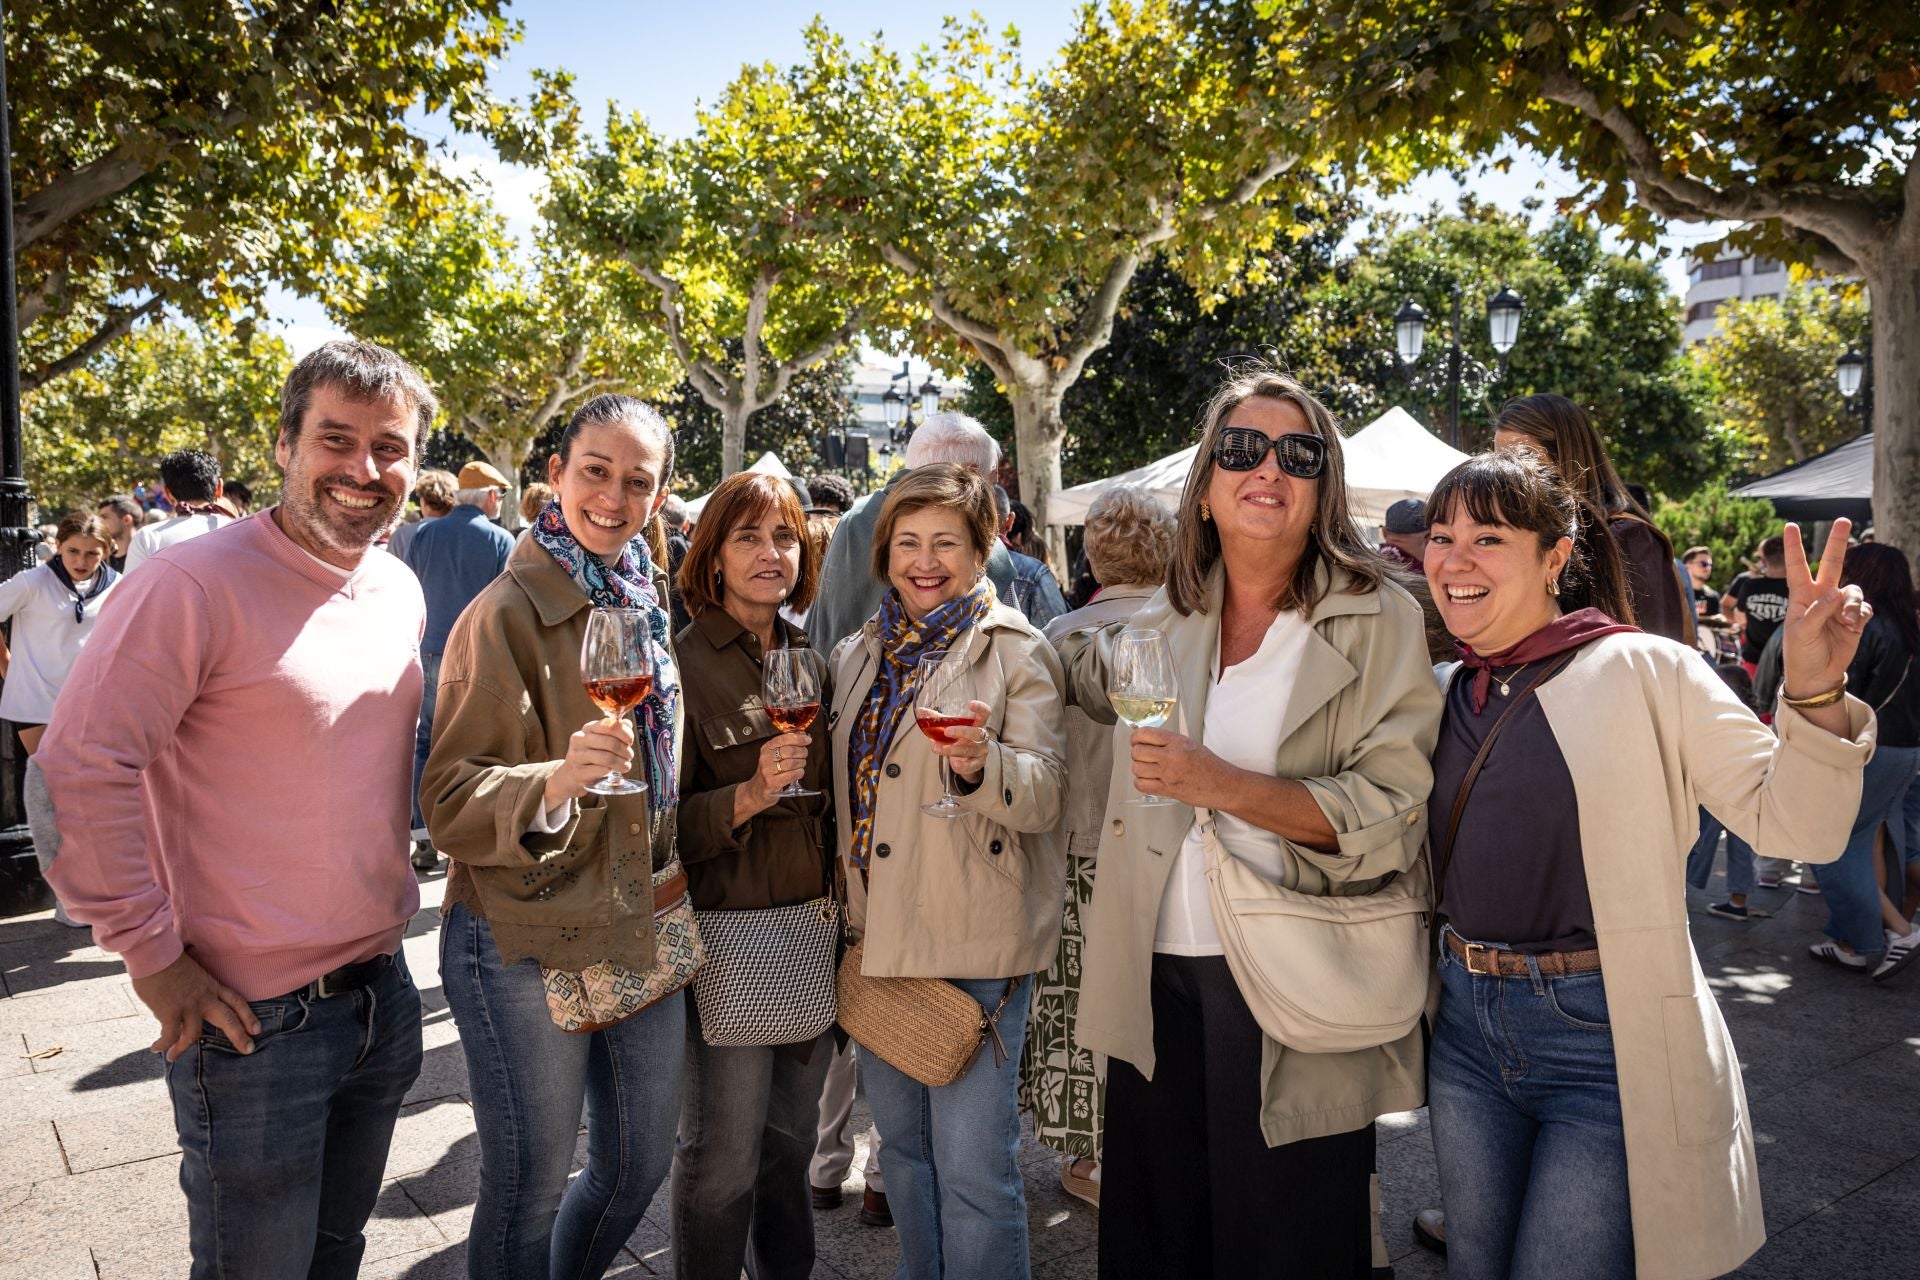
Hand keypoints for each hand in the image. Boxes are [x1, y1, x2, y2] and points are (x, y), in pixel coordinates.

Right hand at [132, 953, 259, 1061]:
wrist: (155, 953)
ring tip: (172, 1056)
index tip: (257, 1029)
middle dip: (239, 1036)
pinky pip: (170, 1035)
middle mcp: (205, 997)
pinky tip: (156, 1048)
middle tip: (249, 1049)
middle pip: (228, 1019)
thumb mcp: (193, 973)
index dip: (248, 1016)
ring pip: (194, 1034)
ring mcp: (189, 1005)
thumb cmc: (170, 961)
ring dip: (182, 1048)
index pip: (236, 1001)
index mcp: (212, 986)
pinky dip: (163, 1044)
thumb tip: (187, 1003)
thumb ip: (196, 989)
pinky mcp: (170, 1011)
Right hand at [545, 716, 636, 807]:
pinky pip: (601, 771)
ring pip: (607, 758)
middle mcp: (580, 739)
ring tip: (625, 766)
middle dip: (625, 751)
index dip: (625, 734)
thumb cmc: (591, 754)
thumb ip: (615, 730)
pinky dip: (611, 771)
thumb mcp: (601, 739)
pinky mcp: (578, 772)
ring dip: (621, 763)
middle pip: (611, 743)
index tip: (630, 742)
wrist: (570, 774)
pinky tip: (613, 771)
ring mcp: (577, 756)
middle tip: (629, 756)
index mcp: (588, 728)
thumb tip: (627, 723)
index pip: (610, 725)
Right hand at [742, 732, 811, 813]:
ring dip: (801, 763)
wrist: (757, 790)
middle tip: (804, 754)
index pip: (783, 738)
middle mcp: (765, 758)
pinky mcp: (772, 782)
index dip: (798, 738)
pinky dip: (799, 773)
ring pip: (792, 763)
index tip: (807, 739)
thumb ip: (786, 745)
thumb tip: (802, 735)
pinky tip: (799, 772)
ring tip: (801, 764)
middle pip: (790, 751)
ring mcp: (768, 771)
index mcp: (766, 748)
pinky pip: (792, 775)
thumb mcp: (773, 755)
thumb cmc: (769, 771)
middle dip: (802, 752)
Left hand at [931, 699, 993, 782]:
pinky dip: (962, 765)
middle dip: (962, 731)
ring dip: (953, 749)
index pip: (984, 713)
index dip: (980, 708)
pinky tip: (954, 764)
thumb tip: (920, 711)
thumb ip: (936, 719)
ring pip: (969, 750)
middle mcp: (981, 737)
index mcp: (977, 724)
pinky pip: (970, 765)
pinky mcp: (977, 764)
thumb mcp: (950, 726)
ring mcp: (980, 751)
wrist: (969, 759)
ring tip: (937, 748)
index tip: (970, 704)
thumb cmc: (960, 738)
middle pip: (976, 732)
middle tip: (946, 731)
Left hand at [1129, 727, 1225, 806]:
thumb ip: (1168, 741)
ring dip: (1139, 769)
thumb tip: (1148, 740)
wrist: (1224, 785)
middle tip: (1143, 756)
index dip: (1136, 737)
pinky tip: (1148, 780)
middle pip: (1137, 752)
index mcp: (1177, 742)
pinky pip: (1142, 785)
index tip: (1136, 741)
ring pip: (1137, 769)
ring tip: (1148, 769)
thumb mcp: (1190, 744)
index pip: (1144, 734)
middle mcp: (1172, 756)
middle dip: (1137, 754)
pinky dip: (1141, 782)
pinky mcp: (1168, 790)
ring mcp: (1169, 774)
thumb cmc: (1210, 766)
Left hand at [1780, 519, 1870, 700]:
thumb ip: (1818, 611)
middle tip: (1843, 519)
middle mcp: (1821, 596)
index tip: (1790, 525)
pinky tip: (1853, 627)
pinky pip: (1864, 608)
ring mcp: (1839, 606)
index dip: (1794, 546)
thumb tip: (1836, 592)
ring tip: (1846, 622)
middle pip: (1833, 563)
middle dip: (1837, 541)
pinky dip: (1860, 615)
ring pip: (1853, 590)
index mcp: (1801, 596)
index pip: (1797, 567)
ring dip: (1851, 604)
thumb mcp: (1802, 632)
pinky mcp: (1855, 618)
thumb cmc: (1801, 652)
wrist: (1817, 674)